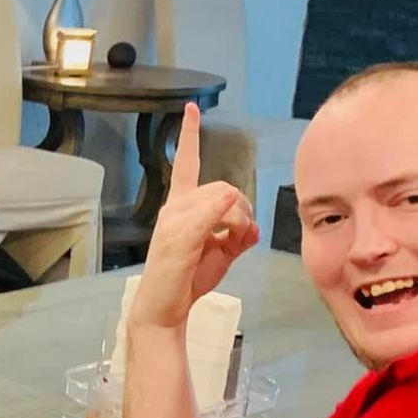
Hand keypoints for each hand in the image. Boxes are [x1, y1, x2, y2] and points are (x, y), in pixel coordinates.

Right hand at [130, 104, 262, 336]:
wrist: (163, 309)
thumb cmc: (187, 280)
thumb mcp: (221, 254)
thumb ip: (238, 235)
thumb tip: (254, 228)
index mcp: (180, 208)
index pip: (185, 164)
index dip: (188, 136)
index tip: (190, 108)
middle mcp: (174, 208)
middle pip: (224, 187)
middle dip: (243, 210)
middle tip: (240, 239)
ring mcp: (175, 220)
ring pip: (225, 199)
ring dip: (240, 222)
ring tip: (231, 247)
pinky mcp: (180, 235)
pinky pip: (212, 213)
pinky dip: (225, 213)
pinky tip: (229, 218)